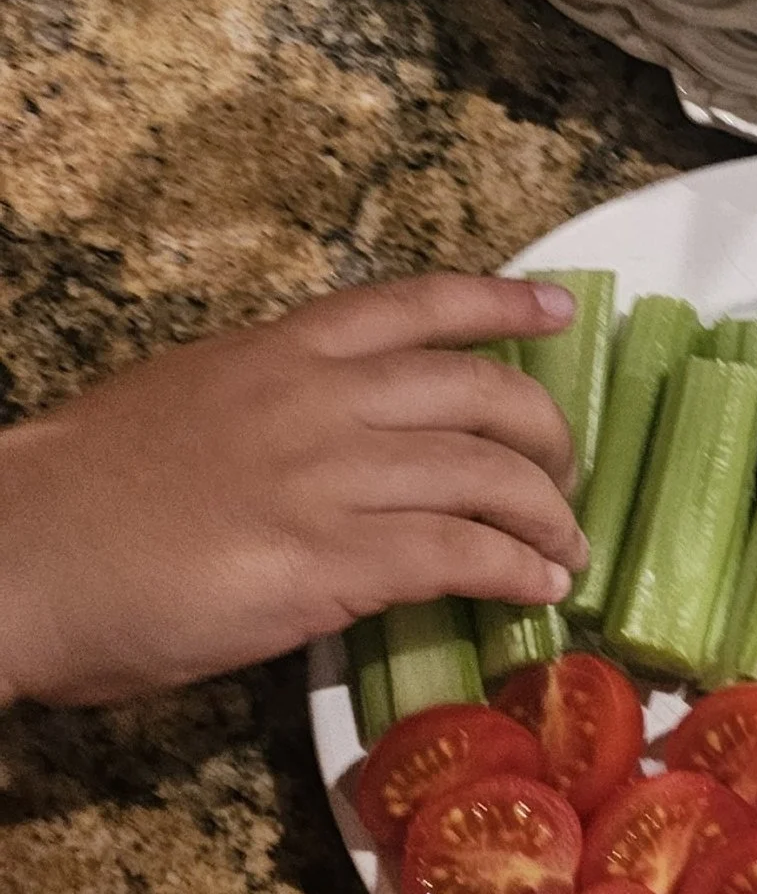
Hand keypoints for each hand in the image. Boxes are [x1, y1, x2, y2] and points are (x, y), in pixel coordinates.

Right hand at [0, 276, 590, 706]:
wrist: (21, 553)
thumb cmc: (84, 494)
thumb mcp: (189, 404)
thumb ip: (272, 410)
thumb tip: (332, 444)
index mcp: (280, 353)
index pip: (414, 306)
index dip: (499, 305)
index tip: (556, 315)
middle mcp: (319, 401)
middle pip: (480, 394)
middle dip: (545, 435)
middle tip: (564, 473)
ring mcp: (328, 479)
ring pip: (487, 476)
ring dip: (547, 516)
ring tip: (565, 549)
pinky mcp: (329, 561)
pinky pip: (458, 555)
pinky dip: (515, 570)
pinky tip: (535, 588)